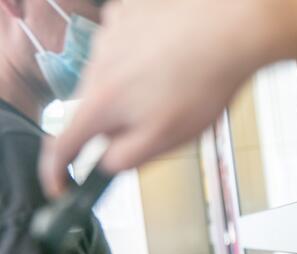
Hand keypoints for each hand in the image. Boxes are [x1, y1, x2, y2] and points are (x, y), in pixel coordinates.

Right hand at [39, 0, 269, 196]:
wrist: (232, 27)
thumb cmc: (206, 81)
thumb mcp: (167, 138)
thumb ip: (127, 157)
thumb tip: (106, 163)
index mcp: (101, 101)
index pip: (62, 145)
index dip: (56, 171)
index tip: (59, 185)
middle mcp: (96, 64)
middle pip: (93, 108)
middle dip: (118, 122)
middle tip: (159, 120)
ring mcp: (110, 34)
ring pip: (113, 77)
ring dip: (135, 88)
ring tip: (179, 83)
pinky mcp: (128, 13)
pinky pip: (128, 46)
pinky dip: (146, 57)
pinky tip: (176, 57)